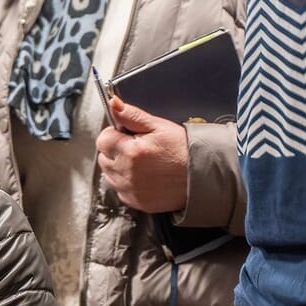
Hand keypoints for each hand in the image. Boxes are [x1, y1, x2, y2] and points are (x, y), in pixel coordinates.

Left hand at [96, 98, 188, 213]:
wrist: (203, 175)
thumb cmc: (184, 150)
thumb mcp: (159, 126)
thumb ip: (132, 115)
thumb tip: (113, 104)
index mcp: (131, 151)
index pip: (103, 139)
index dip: (114, 134)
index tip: (127, 135)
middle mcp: (127, 173)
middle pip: (104, 158)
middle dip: (116, 150)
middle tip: (138, 148)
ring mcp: (130, 190)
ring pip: (109, 175)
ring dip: (119, 167)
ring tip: (143, 163)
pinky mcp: (136, 202)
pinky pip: (120, 191)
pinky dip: (127, 184)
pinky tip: (144, 176)